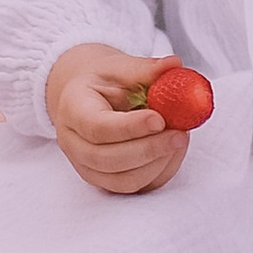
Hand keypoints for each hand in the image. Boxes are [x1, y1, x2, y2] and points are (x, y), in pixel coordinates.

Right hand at [46, 45, 189, 197]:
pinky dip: (159, 173)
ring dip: (157, 164)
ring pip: (123, 181)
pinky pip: (134, 188)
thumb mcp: (119, 66)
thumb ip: (145, 68)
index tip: (160, 119)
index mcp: (73, 109)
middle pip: (108, 159)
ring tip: (179, 139)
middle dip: (149, 150)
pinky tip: (173, 152)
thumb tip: (174, 64)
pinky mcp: (105, 182)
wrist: (87, 99)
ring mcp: (86, 168)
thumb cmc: (104, 82)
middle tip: (179, 135)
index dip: (130, 127)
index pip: (97, 127)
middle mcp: (73, 144)